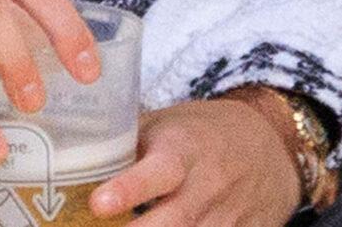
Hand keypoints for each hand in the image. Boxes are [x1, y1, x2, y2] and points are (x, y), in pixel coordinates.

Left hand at [86, 98, 302, 225]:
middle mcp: (206, 188)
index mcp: (185, 151)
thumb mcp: (169, 125)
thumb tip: (69, 151)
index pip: (158, 171)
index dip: (129, 189)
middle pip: (172, 223)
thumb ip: (127, 143)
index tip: (99, 204)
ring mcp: (225, 219)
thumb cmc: (205, 133)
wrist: (272, 145)